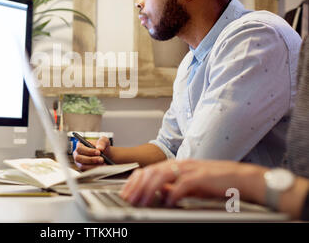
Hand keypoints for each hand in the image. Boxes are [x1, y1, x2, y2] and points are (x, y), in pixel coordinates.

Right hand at [73, 136, 111, 170]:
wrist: (107, 156)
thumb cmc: (102, 148)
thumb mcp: (104, 141)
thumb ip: (102, 142)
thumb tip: (99, 148)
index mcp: (80, 145)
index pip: (79, 148)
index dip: (88, 151)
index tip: (98, 152)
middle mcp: (77, 155)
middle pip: (79, 158)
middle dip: (91, 159)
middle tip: (101, 159)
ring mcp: (79, 163)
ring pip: (82, 166)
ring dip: (93, 166)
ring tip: (103, 164)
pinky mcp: (83, 170)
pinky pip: (86, 172)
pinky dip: (94, 171)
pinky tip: (102, 168)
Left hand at [120, 159, 266, 206]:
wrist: (241, 178)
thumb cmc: (217, 182)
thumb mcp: (191, 184)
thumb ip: (174, 186)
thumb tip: (159, 194)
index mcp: (176, 165)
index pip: (149, 169)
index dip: (135, 180)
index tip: (126, 192)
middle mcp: (181, 164)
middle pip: (151, 171)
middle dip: (137, 186)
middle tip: (129, 199)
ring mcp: (190, 169)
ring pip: (162, 176)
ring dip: (149, 190)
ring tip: (142, 202)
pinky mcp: (201, 177)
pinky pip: (182, 184)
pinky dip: (172, 193)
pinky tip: (167, 202)